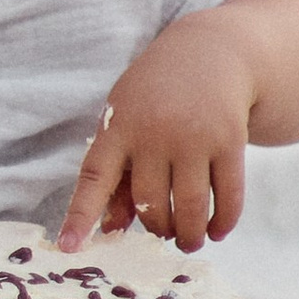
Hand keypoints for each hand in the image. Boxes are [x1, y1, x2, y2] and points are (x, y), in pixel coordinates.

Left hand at [59, 16, 257, 252]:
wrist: (211, 51)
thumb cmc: (158, 95)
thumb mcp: (127, 119)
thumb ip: (117, 172)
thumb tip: (111, 230)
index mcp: (119, 125)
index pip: (93, 177)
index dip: (80, 215)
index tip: (69, 247)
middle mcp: (154, 131)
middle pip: (150, 204)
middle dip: (157, 228)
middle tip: (164, 232)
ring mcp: (194, 136)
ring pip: (190, 207)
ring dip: (189, 235)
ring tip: (189, 240)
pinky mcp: (229, 140)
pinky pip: (228, 196)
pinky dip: (223, 222)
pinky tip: (217, 230)